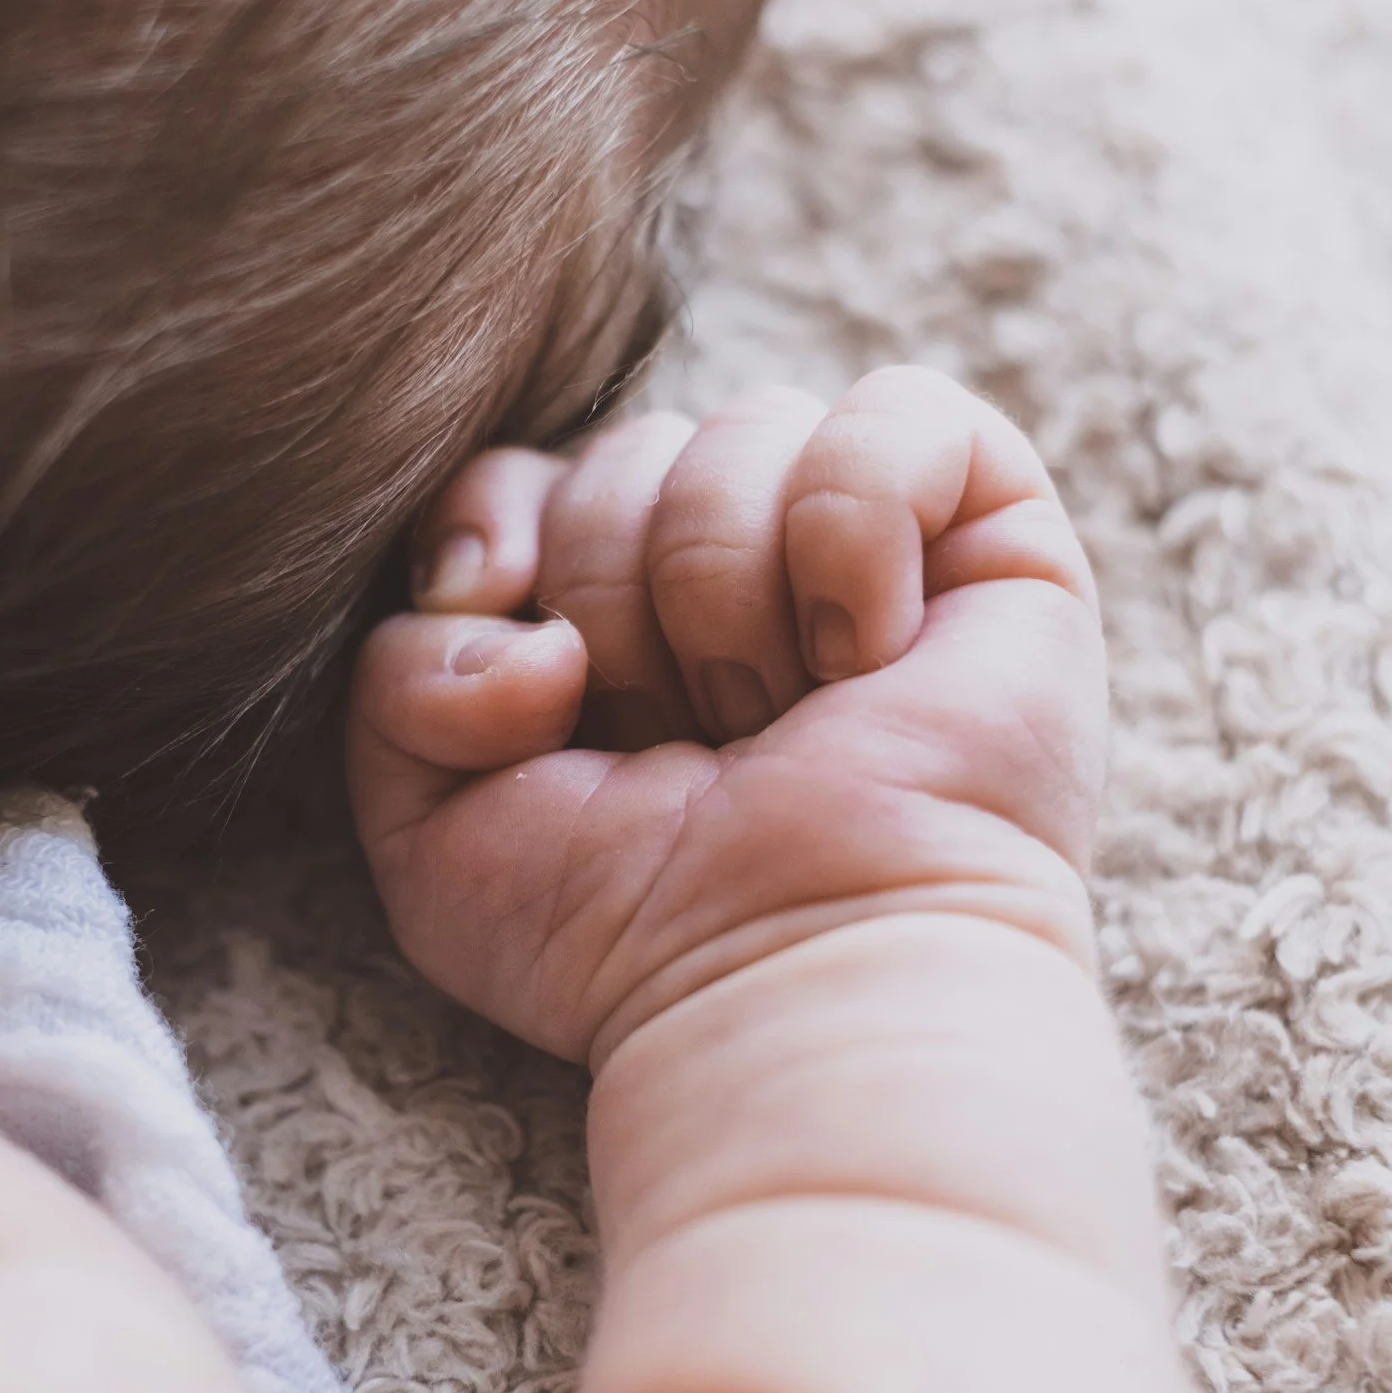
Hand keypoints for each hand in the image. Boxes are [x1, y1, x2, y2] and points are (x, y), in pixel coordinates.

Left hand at [349, 367, 1107, 1066]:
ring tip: (780, 722)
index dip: (498, 543)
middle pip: (623, 449)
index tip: (536, 684)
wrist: (792, 981)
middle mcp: (729, 563)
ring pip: (743, 427)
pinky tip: (868, 656)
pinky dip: (855, 530)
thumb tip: (503, 591)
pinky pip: (895, 410)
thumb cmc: (626, 931)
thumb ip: (401, 672)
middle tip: (690, 747)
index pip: (516, 475)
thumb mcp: (434, 822)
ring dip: (732, 601)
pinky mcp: (991, 528)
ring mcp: (862, 541)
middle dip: (623, 610)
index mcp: (604, 614)